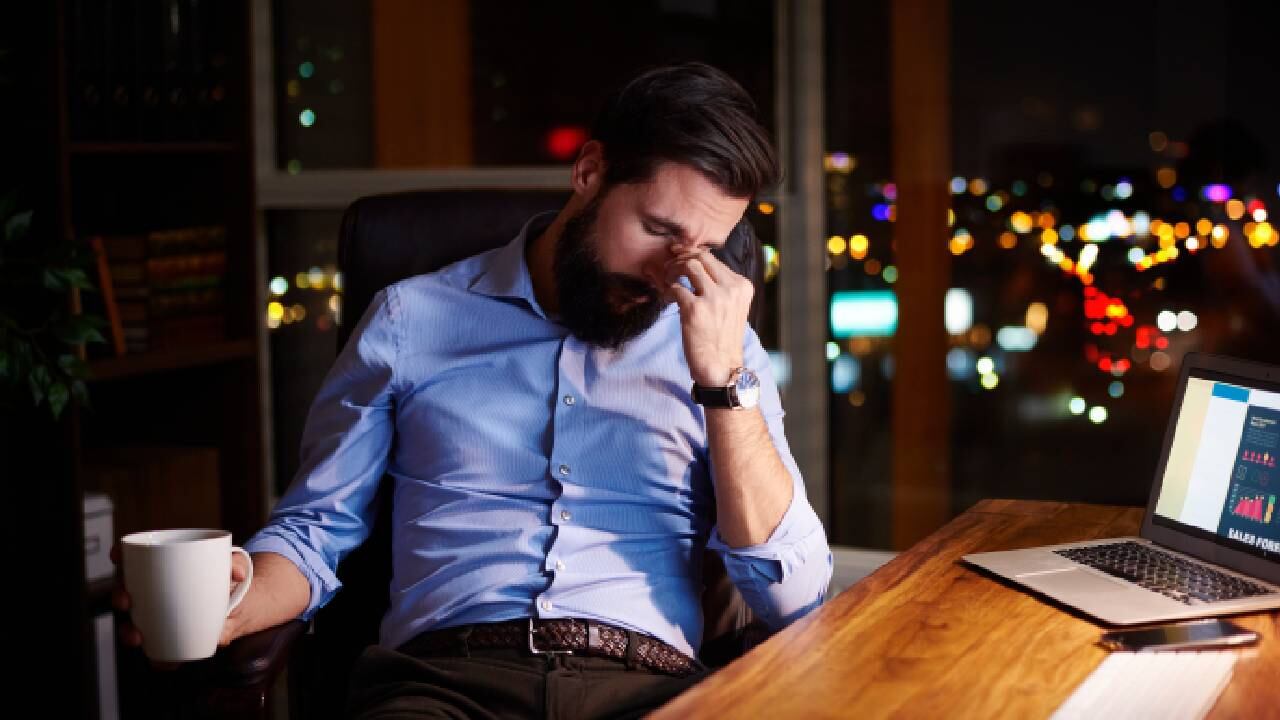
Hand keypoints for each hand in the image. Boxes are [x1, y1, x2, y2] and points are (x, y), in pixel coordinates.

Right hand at [110, 542, 250, 667]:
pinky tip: (163, 662)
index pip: (133, 556)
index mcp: (162, 567)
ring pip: (133, 623)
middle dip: (118, 596)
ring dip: (128, 631)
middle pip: (125, 591)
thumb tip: (237, 573)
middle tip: (126, 600)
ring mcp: (158, 615)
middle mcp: (152, 591)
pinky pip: (158, 650)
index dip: (119, 554)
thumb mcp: (233, 564)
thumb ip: (235, 562)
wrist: (242, 604)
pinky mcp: (171, 637)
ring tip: (137, 636)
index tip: (117, 555)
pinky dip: (158, 658)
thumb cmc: (227, 578)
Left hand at [663, 244, 752, 386]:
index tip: (680, 258)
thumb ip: (721, 286)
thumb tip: (696, 265)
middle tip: (670, 266)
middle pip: (701, 257)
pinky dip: (668, 290)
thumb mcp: (733, 307)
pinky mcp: (695, 309)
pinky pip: (676, 288)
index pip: (714, 259)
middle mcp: (730, 289)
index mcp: (742, 286)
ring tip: (667, 278)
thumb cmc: (723, 338)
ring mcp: (713, 298)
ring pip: (689, 266)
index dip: (693, 255)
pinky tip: (667, 297)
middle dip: (681, 257)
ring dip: (673, 269)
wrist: (721, 366)